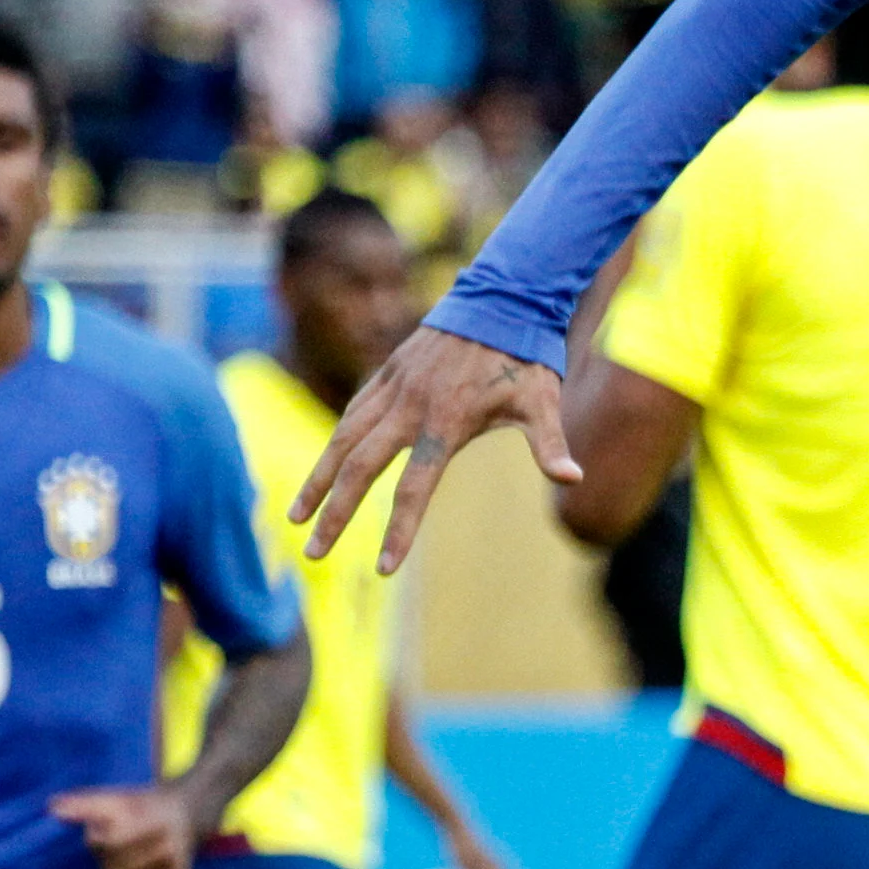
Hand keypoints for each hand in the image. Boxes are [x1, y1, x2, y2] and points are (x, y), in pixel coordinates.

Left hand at [51, 783, 206, 868]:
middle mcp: (168, 846)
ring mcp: (176, 867)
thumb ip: (85, 804)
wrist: (191, 811)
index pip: (111, 843)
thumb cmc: (145, 806)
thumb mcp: (117, 798)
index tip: (99, 833)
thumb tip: (53, 809)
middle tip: (111, 854)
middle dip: (106, 863)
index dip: (97, 841)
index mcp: (153, 821)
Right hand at [291, 324, 578, 576]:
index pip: (414, 488)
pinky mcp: (387, 373)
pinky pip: (354, 412)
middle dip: (335, 514)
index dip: (399, 530)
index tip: (385, 568)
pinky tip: (324, 466)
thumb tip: (573, 479)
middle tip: (313, 553)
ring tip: (295, 516)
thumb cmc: (525, 359)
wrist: (501, 299)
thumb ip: (550, 444)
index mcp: (445, 422)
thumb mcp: (543, 403)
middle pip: (360, 469)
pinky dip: (335, 442)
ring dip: (317, 480)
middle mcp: (409, 407)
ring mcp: (393, 388)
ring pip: (343, 439)